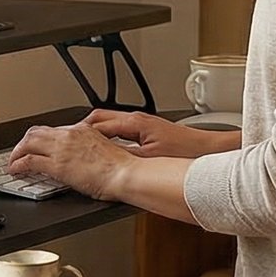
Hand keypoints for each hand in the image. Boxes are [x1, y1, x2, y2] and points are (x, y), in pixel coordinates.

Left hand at [8, 123, 137, 199]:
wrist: (127, 174)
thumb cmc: (123, 167)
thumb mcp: (105, 150)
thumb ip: (90, 149)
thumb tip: (83, 157)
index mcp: (82, 130)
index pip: (54, 130)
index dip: (42, 138)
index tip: (37, 146)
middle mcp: (70, 135)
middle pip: (36, 132)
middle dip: (24, 142)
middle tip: (18, 152)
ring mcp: (62, 149)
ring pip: (28, 143)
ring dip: (17, 152)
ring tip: (13, 162)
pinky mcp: (58, 165)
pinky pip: (29, 161)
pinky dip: (18, 165)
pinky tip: (15, 171)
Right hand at [81, 108, 242, 159]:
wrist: (209, 151)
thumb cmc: (185, 152)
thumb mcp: (149, 158)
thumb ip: (124, 155)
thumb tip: (103, 158)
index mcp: (133, 122)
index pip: (96, 123)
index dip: (79, 133)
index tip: (66, 140)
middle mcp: (137, 119)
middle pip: (99, 118)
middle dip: (81, 129)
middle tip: (68, 141)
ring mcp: (143, 124)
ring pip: (109, 123)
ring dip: (95, 132)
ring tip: (83, 145)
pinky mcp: (149, 132)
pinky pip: (120, 130)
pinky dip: (108, 137)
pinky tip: (107, 150)